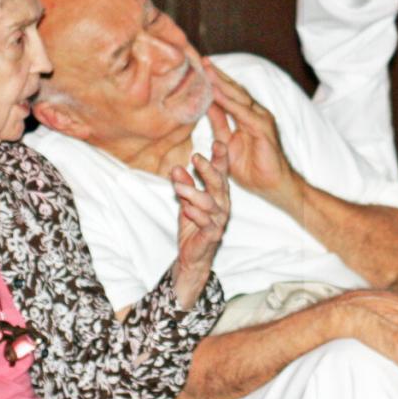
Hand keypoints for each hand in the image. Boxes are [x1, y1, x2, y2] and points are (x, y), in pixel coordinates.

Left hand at [171, 140, 229, 308]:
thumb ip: (184, 185)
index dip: (221, 157)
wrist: (193, 256)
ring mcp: (218, 220)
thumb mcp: (186, 201)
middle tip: (196, 157)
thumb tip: (175, 167)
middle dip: (207, 169)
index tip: (217, 142)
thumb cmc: (193, 225)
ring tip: (178, 186)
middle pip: (218, 183)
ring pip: (209, 202)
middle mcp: (222, 204)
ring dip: (193, 192)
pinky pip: (206, 223)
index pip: (221, 172)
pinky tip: (187, 208)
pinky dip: (196, 215)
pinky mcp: (212, 234)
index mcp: (218, 193)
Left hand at [204, 60, 297, 204]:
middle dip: (218, 75)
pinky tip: (217, 94)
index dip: (215, 80)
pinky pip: (243, 113)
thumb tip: (206, 106)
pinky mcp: (263, 129)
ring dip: (222, 83)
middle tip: (202, 60)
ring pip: (239, 97)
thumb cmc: (252, 168)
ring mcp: (261, 119)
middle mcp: (255, 113)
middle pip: (235, 89)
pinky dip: (229, 102)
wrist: (273, 186)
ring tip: (207, 71)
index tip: (199, 67)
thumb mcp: (227, 143)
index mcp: (247, 115)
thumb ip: (219, 124)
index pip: (230, 93)